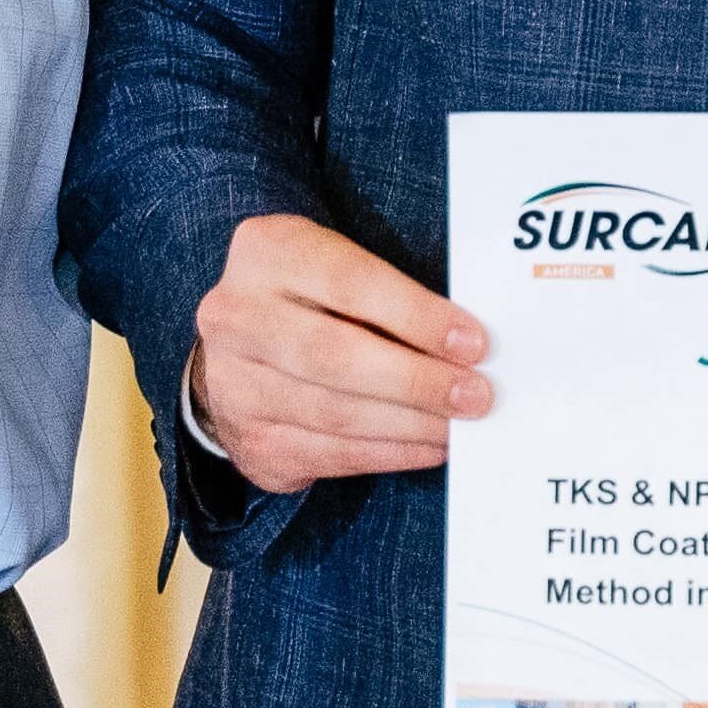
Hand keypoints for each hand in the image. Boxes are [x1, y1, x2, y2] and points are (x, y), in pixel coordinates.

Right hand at [190, 210, 485, 493]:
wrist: (241, 352)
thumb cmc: (315, 301)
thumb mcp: (340, 267)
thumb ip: (391, 294)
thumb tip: (468, 345)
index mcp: (267, 253)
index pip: (349, 284)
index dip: (416, 317)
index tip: (473, 344)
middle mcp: (235, 317)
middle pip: (333, 356)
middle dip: (415, 380)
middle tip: (474, 396)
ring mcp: (233, 384)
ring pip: (334, 414)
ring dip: (410, 425)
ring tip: (459, 426)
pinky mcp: (249, 440)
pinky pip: (329, 454)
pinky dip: (389, 454)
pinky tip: (428, 447)